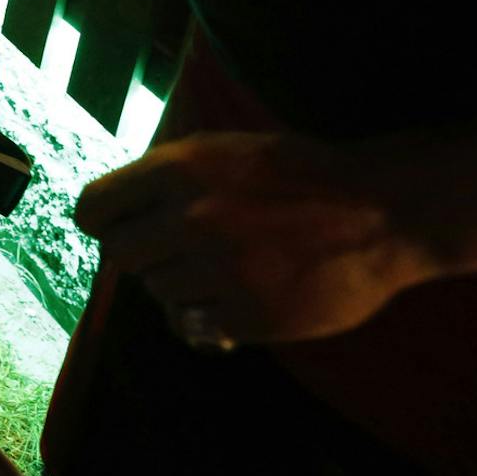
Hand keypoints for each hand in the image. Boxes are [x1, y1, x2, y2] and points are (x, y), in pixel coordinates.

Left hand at [75, 132, 440, 346]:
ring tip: (223, 265)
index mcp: (181, 169)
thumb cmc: (298, 174)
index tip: (116, 226)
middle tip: (175, 249)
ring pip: (158, 292)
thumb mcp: (224, 150)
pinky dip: (210, 315)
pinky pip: (195, 325)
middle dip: (142, 254)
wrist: (383, 212)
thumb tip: (115, 209)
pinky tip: (240, 294)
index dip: (101, 221)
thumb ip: (166, 176)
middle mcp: (192, 218)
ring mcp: (221, 270)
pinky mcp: (250, 316)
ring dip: (180, 284)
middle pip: (119, 256)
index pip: (93, 208)